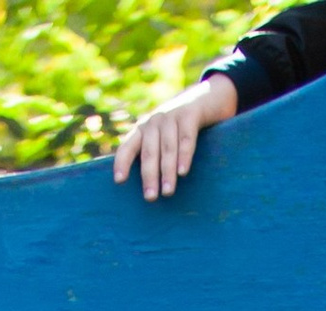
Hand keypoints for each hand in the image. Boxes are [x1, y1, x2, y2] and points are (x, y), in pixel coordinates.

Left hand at [112, 73, 234, 199]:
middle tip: (150, 198)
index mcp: (143, 129)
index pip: (128, 146)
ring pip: (167, 147)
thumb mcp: (164, 136)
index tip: (119, 181)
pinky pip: (186, 138)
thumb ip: (156, 154)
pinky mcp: (190, 114)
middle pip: (149, 152)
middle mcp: (154, 121)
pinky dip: (184, 155)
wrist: (207, 96)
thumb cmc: (182, 127)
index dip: (122, 162)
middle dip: (149, 175)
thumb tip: (150, 188)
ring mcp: (171, 116)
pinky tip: (182, 172)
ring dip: (166, 171)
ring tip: (167, 192)